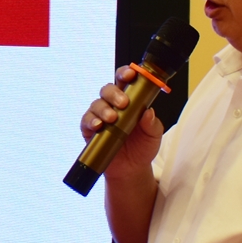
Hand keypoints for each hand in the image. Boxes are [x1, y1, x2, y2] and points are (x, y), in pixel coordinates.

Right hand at [79, 65, 165, 183]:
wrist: (131, 169)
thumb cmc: (142, 147)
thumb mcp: (154, 136)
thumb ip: (153, 124)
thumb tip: (148, 112)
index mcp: (129, 100)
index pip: (125, 80)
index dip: (126, 73)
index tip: (131, 74)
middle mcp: (112, 105)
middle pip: (108, 89)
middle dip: (114, 93)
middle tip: (123, 103)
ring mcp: (100, 116)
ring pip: (97, 103)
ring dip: (104, 108)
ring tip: (112, 118)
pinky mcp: (90, 128)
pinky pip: (86, 120)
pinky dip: (92, 121)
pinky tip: (99, 125)